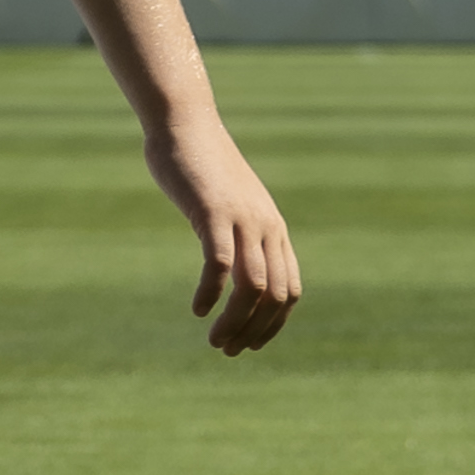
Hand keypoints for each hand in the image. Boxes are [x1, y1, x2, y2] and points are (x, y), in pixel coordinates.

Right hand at [154, 127, 303, 354]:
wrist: (185, 123)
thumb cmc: (203, 167)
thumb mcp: (231, 204)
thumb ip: (240, 233)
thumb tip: (235, 266)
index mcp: (273, 228)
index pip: (289, 290)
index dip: (274, 325)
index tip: (250, 345)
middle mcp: (266, 226)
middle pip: (274, 295)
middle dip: (255, 331)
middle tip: (228, 350)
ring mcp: (242, 219)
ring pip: (252, 287)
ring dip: (235, 322)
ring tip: (215, 340)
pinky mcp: (214, 212)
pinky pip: (220, 264)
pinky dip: (212, 293)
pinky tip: (198, 308)